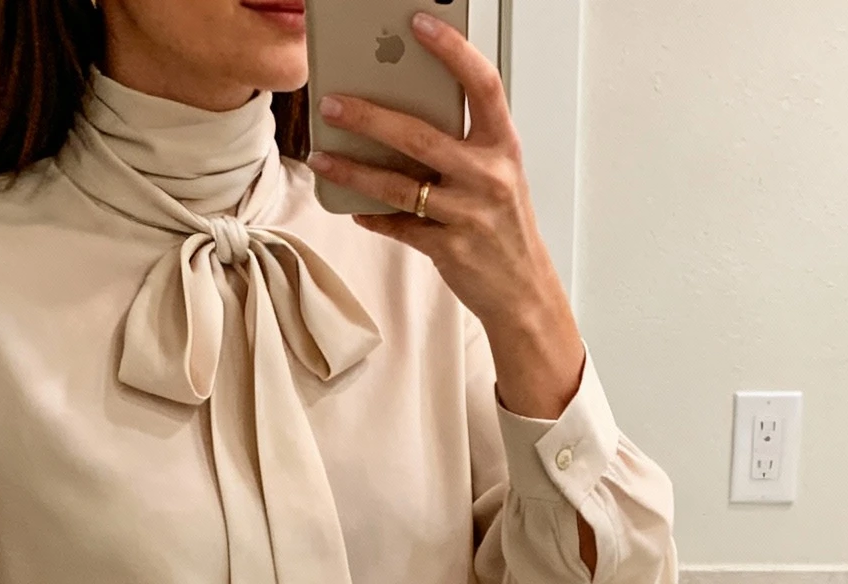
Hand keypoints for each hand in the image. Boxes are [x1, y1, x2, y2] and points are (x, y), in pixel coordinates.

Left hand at [309, 15, 586, 422]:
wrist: (524, 293)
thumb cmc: (504, 229)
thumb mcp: (497, 177)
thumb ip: (463, 145)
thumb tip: (402, 118)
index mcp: (503, 147)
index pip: (482, 84)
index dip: (452, 50)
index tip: (419, 23)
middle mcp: (488, 177)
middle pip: (420, 135)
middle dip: (369, 116)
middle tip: (333, 103)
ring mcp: (468, 214)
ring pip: (399, 184)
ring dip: (354, 169)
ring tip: (323, 156)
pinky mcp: (449, 249)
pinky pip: (399, 226)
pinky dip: (373, 215)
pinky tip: (353, 207)